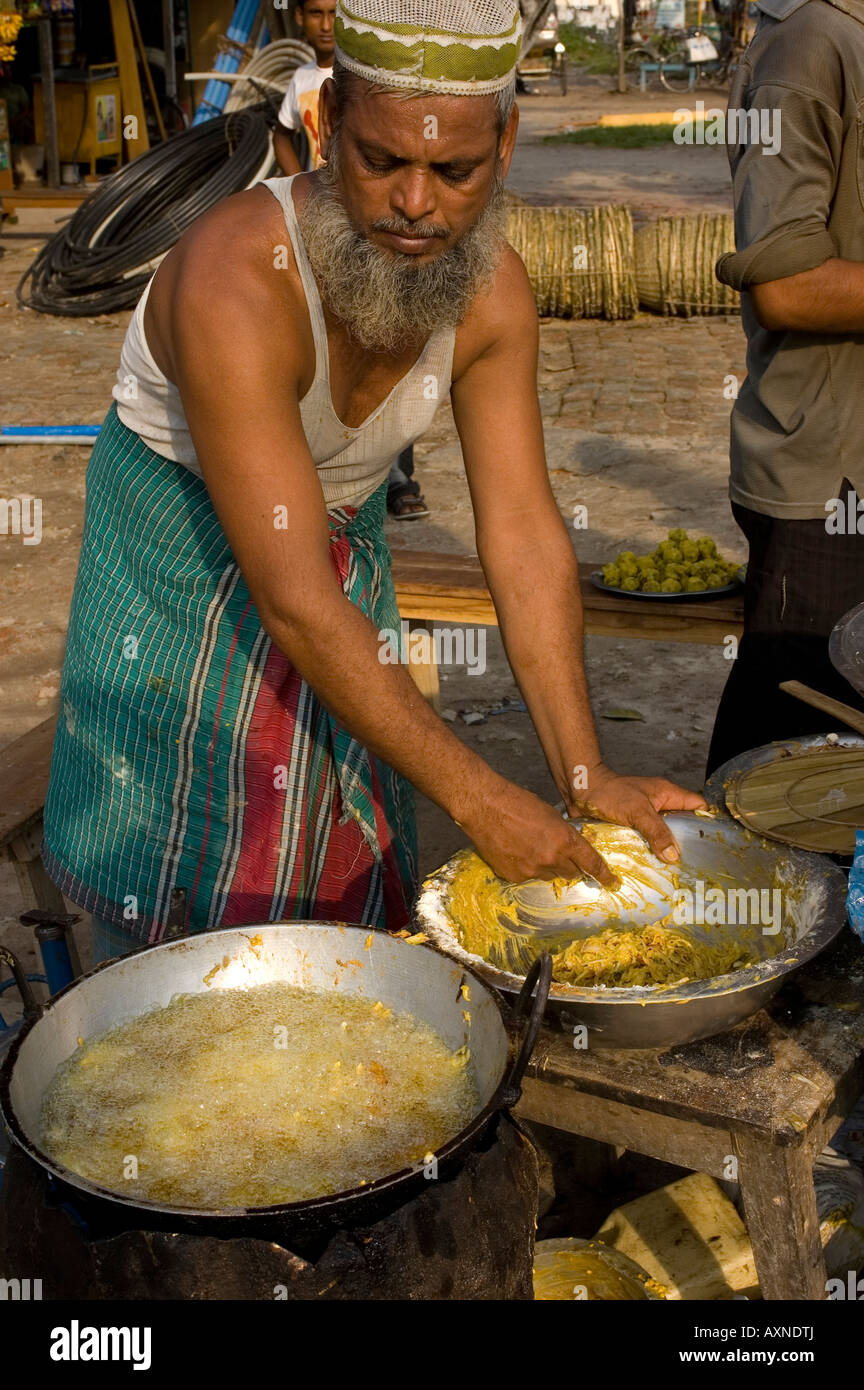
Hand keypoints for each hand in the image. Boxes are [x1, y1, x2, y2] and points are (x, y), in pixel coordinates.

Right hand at [462, 780, 618, 886]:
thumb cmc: (518, 803)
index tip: (611, 882)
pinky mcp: (514, 876)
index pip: (591, 863)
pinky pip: (528, 877)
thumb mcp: (551, 815)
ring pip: (549, 876)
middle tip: (559, 854)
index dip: (603, 874)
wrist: (484, 807)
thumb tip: (571, 848)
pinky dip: (527, 868)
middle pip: (571, 873)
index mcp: (565, 840)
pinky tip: (516, 851)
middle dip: (570, 866)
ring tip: (531, 847)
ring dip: (547, 866)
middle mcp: (551, 859)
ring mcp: (532, 870)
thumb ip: (564, 835)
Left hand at [567, 762, 705, 863]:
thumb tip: (674, 855)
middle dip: (686, 843)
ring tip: (674, 873)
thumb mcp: (638, 811)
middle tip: (693, 865)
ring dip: (664, 852)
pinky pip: (645, 842)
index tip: (712, 843)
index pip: (697, 806)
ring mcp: (644, 818)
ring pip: (662, 836)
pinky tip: (650, 870)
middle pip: (682, 825)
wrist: (580, 790)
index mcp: (667, 794)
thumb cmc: (609, 793)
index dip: (706, 822)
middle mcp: (659, 806)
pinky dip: (647, 853)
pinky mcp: (631, 828)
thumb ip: (657, 832)